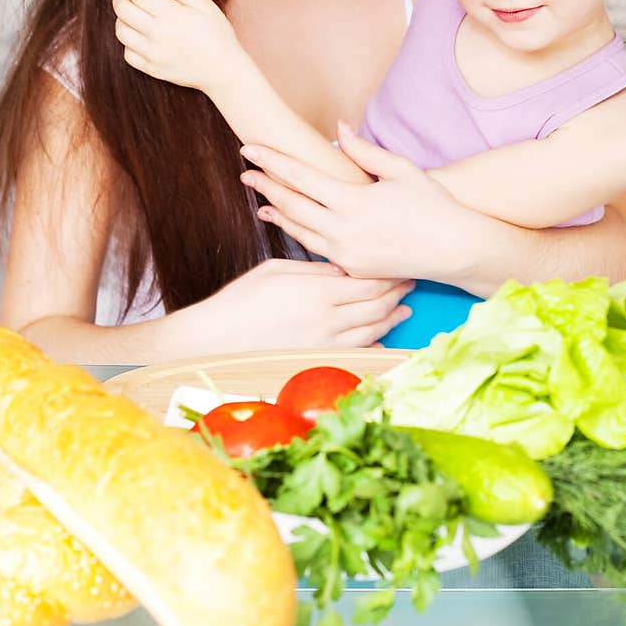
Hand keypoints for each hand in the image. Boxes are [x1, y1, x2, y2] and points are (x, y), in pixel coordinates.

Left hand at [112, 0, 241, 93]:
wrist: (224, 70)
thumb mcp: (205, 5)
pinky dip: (127, 42)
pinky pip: (128, 54)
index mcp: (170, 15)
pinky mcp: (152, 69)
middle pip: (123, 10)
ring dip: (120, 18)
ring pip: (121, 32)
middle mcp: (157, 34)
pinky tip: (136, 34)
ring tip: (128, 10)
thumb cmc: (218, 35)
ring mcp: (153, 54)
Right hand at [182, 258, 414, 349]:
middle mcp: (328, 320)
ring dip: (391, 319)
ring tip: (404, 310)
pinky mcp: (318, 361)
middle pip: (377, 305)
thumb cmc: (241, 300)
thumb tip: (344, 267)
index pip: (368, 279)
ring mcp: (325, 344)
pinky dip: (375, 347)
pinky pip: (357, 355)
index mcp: (319, 292)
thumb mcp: (278, 270)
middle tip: (409, 283)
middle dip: (396, 292)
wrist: (216, 340)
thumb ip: (316, 270)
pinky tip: (382, 340)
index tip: (400, 264)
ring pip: (372, 331)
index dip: (388, 272)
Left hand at [239, 121, 473, 281]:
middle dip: (265, 187)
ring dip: (277, 214)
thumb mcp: (400, 170)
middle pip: (291, 205)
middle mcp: (344, 230)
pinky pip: (318, 250)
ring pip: (300, 231)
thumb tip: (338, 130)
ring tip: (260, 201)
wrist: (454, 249)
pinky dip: (300, 235)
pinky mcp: (353, 268)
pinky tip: (292, 226)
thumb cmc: (432, 204)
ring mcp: (346, 254)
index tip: (249, 149)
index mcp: (353, 201)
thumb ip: (364, 151)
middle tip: (245, 173)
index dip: (271, 161)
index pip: (300, 176)